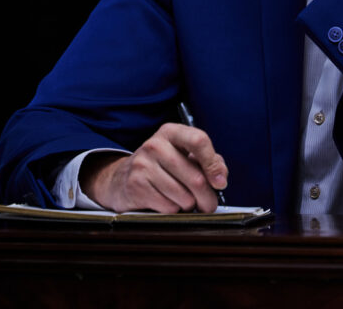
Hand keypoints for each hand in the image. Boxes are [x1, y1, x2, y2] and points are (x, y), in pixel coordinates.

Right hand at [79, 122, 227, 212]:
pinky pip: (168, 207)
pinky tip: (166, 201)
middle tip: (208, 204)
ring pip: (183, 197)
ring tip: (182, 199)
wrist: (121, 178)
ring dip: (189, 205)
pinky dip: (173, 210)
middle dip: (207, 197)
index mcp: (171, 132)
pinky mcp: (136, 186)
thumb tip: (220, 176)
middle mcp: (155, 144)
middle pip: (195, 178)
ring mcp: (143, 165)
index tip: (220, 182)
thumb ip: (208, 161)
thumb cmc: (161, 166)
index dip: (213, 164)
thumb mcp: (183, 154)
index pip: (199, 140)